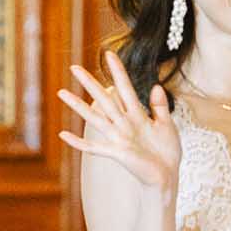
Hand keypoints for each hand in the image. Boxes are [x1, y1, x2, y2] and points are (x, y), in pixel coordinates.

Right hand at [58, 53, 180, 191]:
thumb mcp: (167, 125)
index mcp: (138, 114)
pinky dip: (78, 142)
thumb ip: (160, 106)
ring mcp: (118, 138)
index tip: (109, 54)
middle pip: (104, 98)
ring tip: (62, 93)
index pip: (125, 88)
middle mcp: (124, 123)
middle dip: (90, 83)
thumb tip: (155, 85)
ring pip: (95, 118)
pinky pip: (93, 147)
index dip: (117, 71)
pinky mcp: (116, 153)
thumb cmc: (167, 151)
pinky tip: (63, 135)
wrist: (167, 176)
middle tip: (74, 67)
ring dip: (78, 106)